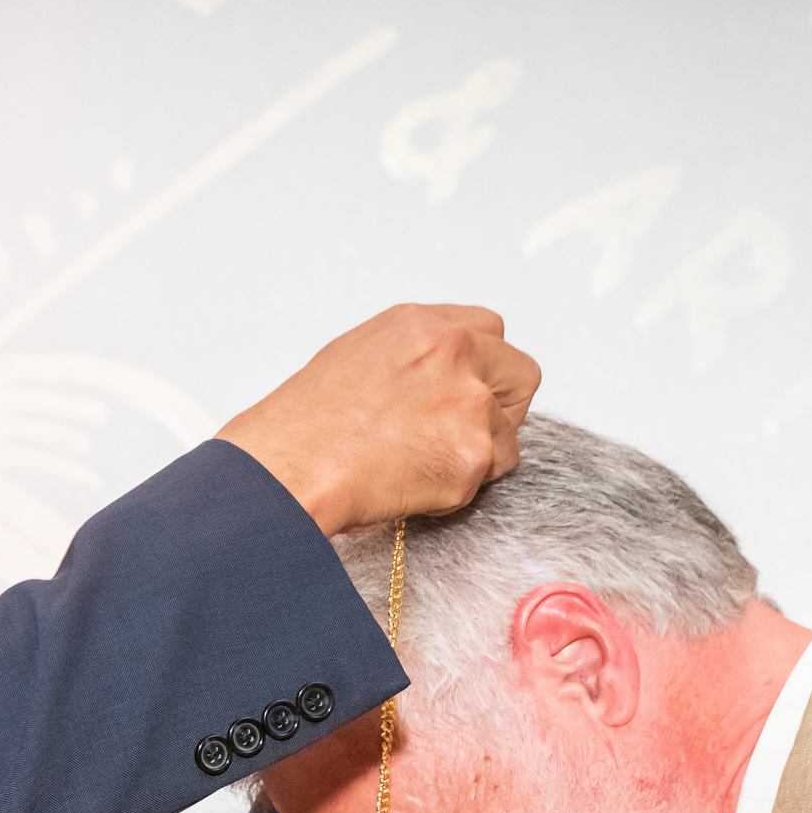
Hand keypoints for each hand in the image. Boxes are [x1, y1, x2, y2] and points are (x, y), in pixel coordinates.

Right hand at [217, 304, 540, 536]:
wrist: (291, 466)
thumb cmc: (306, 424)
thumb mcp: (360, 355)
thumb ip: (415, 357)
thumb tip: (437, 378)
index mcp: (423, 324)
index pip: (491, 331)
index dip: (484, 368)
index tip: (469, 390)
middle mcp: (454, 351)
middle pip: (520, 374)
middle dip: (503, 408)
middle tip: (464, 434)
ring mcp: (469, 402)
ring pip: (508, 435)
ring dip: (476, 455)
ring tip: (419, 465)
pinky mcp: (472, 453)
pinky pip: (489, 476)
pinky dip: (460, 487)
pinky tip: (414, 483)